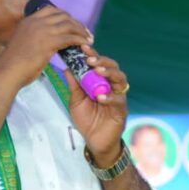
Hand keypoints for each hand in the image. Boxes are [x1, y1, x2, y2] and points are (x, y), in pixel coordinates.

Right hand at [0, 6, 92, 86]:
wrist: (7, 72)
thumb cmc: (13, 64)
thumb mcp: (22, 43)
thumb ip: (33, 38)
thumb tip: (43, 43)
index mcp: (28, 20)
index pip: (51, 10)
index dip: (65, 16)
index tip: (73, 24)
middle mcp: (36, 21)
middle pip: (63, 15)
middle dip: (76, 23)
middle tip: (85, 32)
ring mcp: (42, 30)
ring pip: (69, 25)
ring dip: (81, 31)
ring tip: (89, 39)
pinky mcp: (49, 42)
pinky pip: (70, 37)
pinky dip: (80, 40)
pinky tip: (85, 45)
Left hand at [67, 48, 129, 164]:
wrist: (94, 141)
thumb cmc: (87, 120)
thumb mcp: (76, 100)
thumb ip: (74, 85)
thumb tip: (67, 67)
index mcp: (101, 82)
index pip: (100, 64)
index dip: (93, 55)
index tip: (82, 48)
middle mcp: (112, 86)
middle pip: (113, 67)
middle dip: (102, 61)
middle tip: (90, 60)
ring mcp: (118, 97)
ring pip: (120, 80)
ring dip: (109, 74)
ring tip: (98, 72)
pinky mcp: (122, 110)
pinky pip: (119, 100)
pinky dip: (110, 97)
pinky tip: (100, 96)